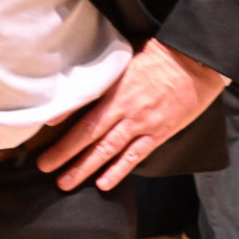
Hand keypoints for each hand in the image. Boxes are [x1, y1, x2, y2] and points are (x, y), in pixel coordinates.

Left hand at [36, 40, 227, 191]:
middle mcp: (124, 110)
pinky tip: (103, 183)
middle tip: (44, 167)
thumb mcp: (124, 57)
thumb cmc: (159, 54)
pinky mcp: (159, 134)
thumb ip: (103, 74)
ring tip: (65, 182)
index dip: (62, 122)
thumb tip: (78, 83)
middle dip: (64, 154)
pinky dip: (119, 171)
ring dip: (84, 168)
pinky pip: (135, 156)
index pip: (82, 110)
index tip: (42, 135)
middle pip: (89, 135)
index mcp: (114, 89)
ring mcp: (142, 124)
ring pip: (108, 151)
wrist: (196, 62)